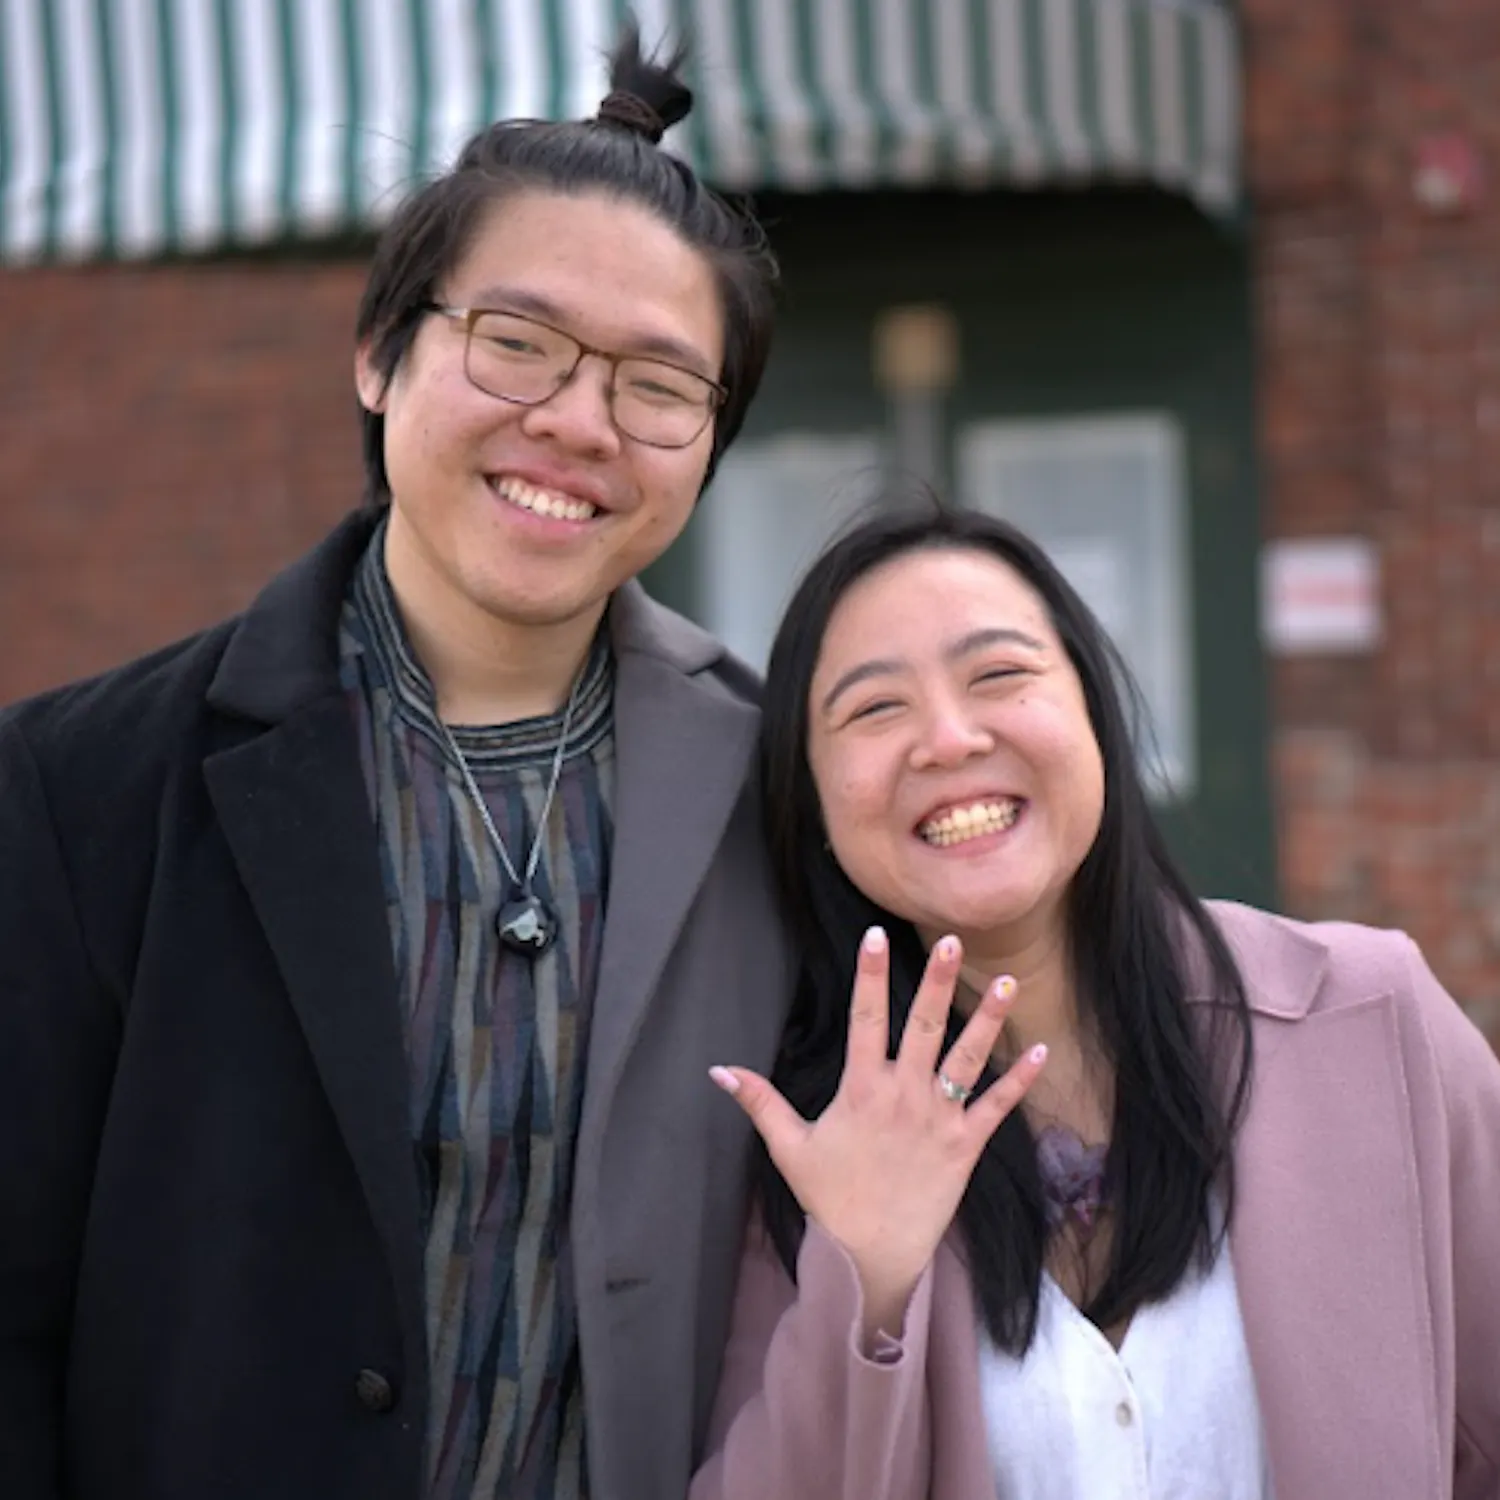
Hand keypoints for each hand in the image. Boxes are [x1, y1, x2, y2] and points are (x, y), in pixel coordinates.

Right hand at [711, 927, 1045, 1340]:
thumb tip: (718, 1069)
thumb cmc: (829, 1198)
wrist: (870, 1256)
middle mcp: (903, 1096)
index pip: (864, 1020)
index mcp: (861, 1090)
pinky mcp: (965, 1146)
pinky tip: (1040, 1051)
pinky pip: (996, 1108)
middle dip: (937, 981)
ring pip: (967, 1058)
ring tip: (1007, 982)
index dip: (870, 976)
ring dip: (988, 1020)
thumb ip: (759, 1101)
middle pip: (923, 1027)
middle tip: (951, 939)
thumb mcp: (788, 1146)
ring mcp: (938, 1119)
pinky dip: (1019, 1081)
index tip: (875, 936)